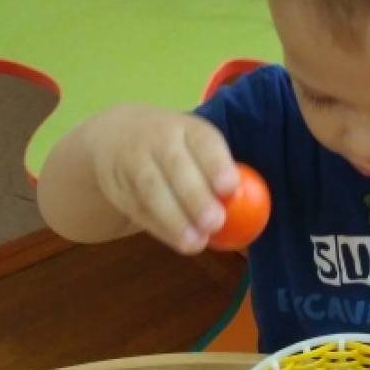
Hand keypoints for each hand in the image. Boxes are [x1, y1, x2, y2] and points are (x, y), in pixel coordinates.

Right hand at [90, 106, 239, 253]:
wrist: (115, 136)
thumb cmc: (176, 149)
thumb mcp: (195, 146)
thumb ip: (218, 172)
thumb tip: (253, 210)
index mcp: (187, 128)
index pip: (203, 141)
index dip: (216, 164)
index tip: (229, 188)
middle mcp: (159, 139)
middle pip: (175, 166)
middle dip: (195, 196)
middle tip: (215, 222)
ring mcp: (134, 160)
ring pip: (152, 189)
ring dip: (174, 218)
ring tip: (195, 242)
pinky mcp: (117, 185)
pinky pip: (138, 208)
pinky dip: (159, 227)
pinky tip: (179, 241)